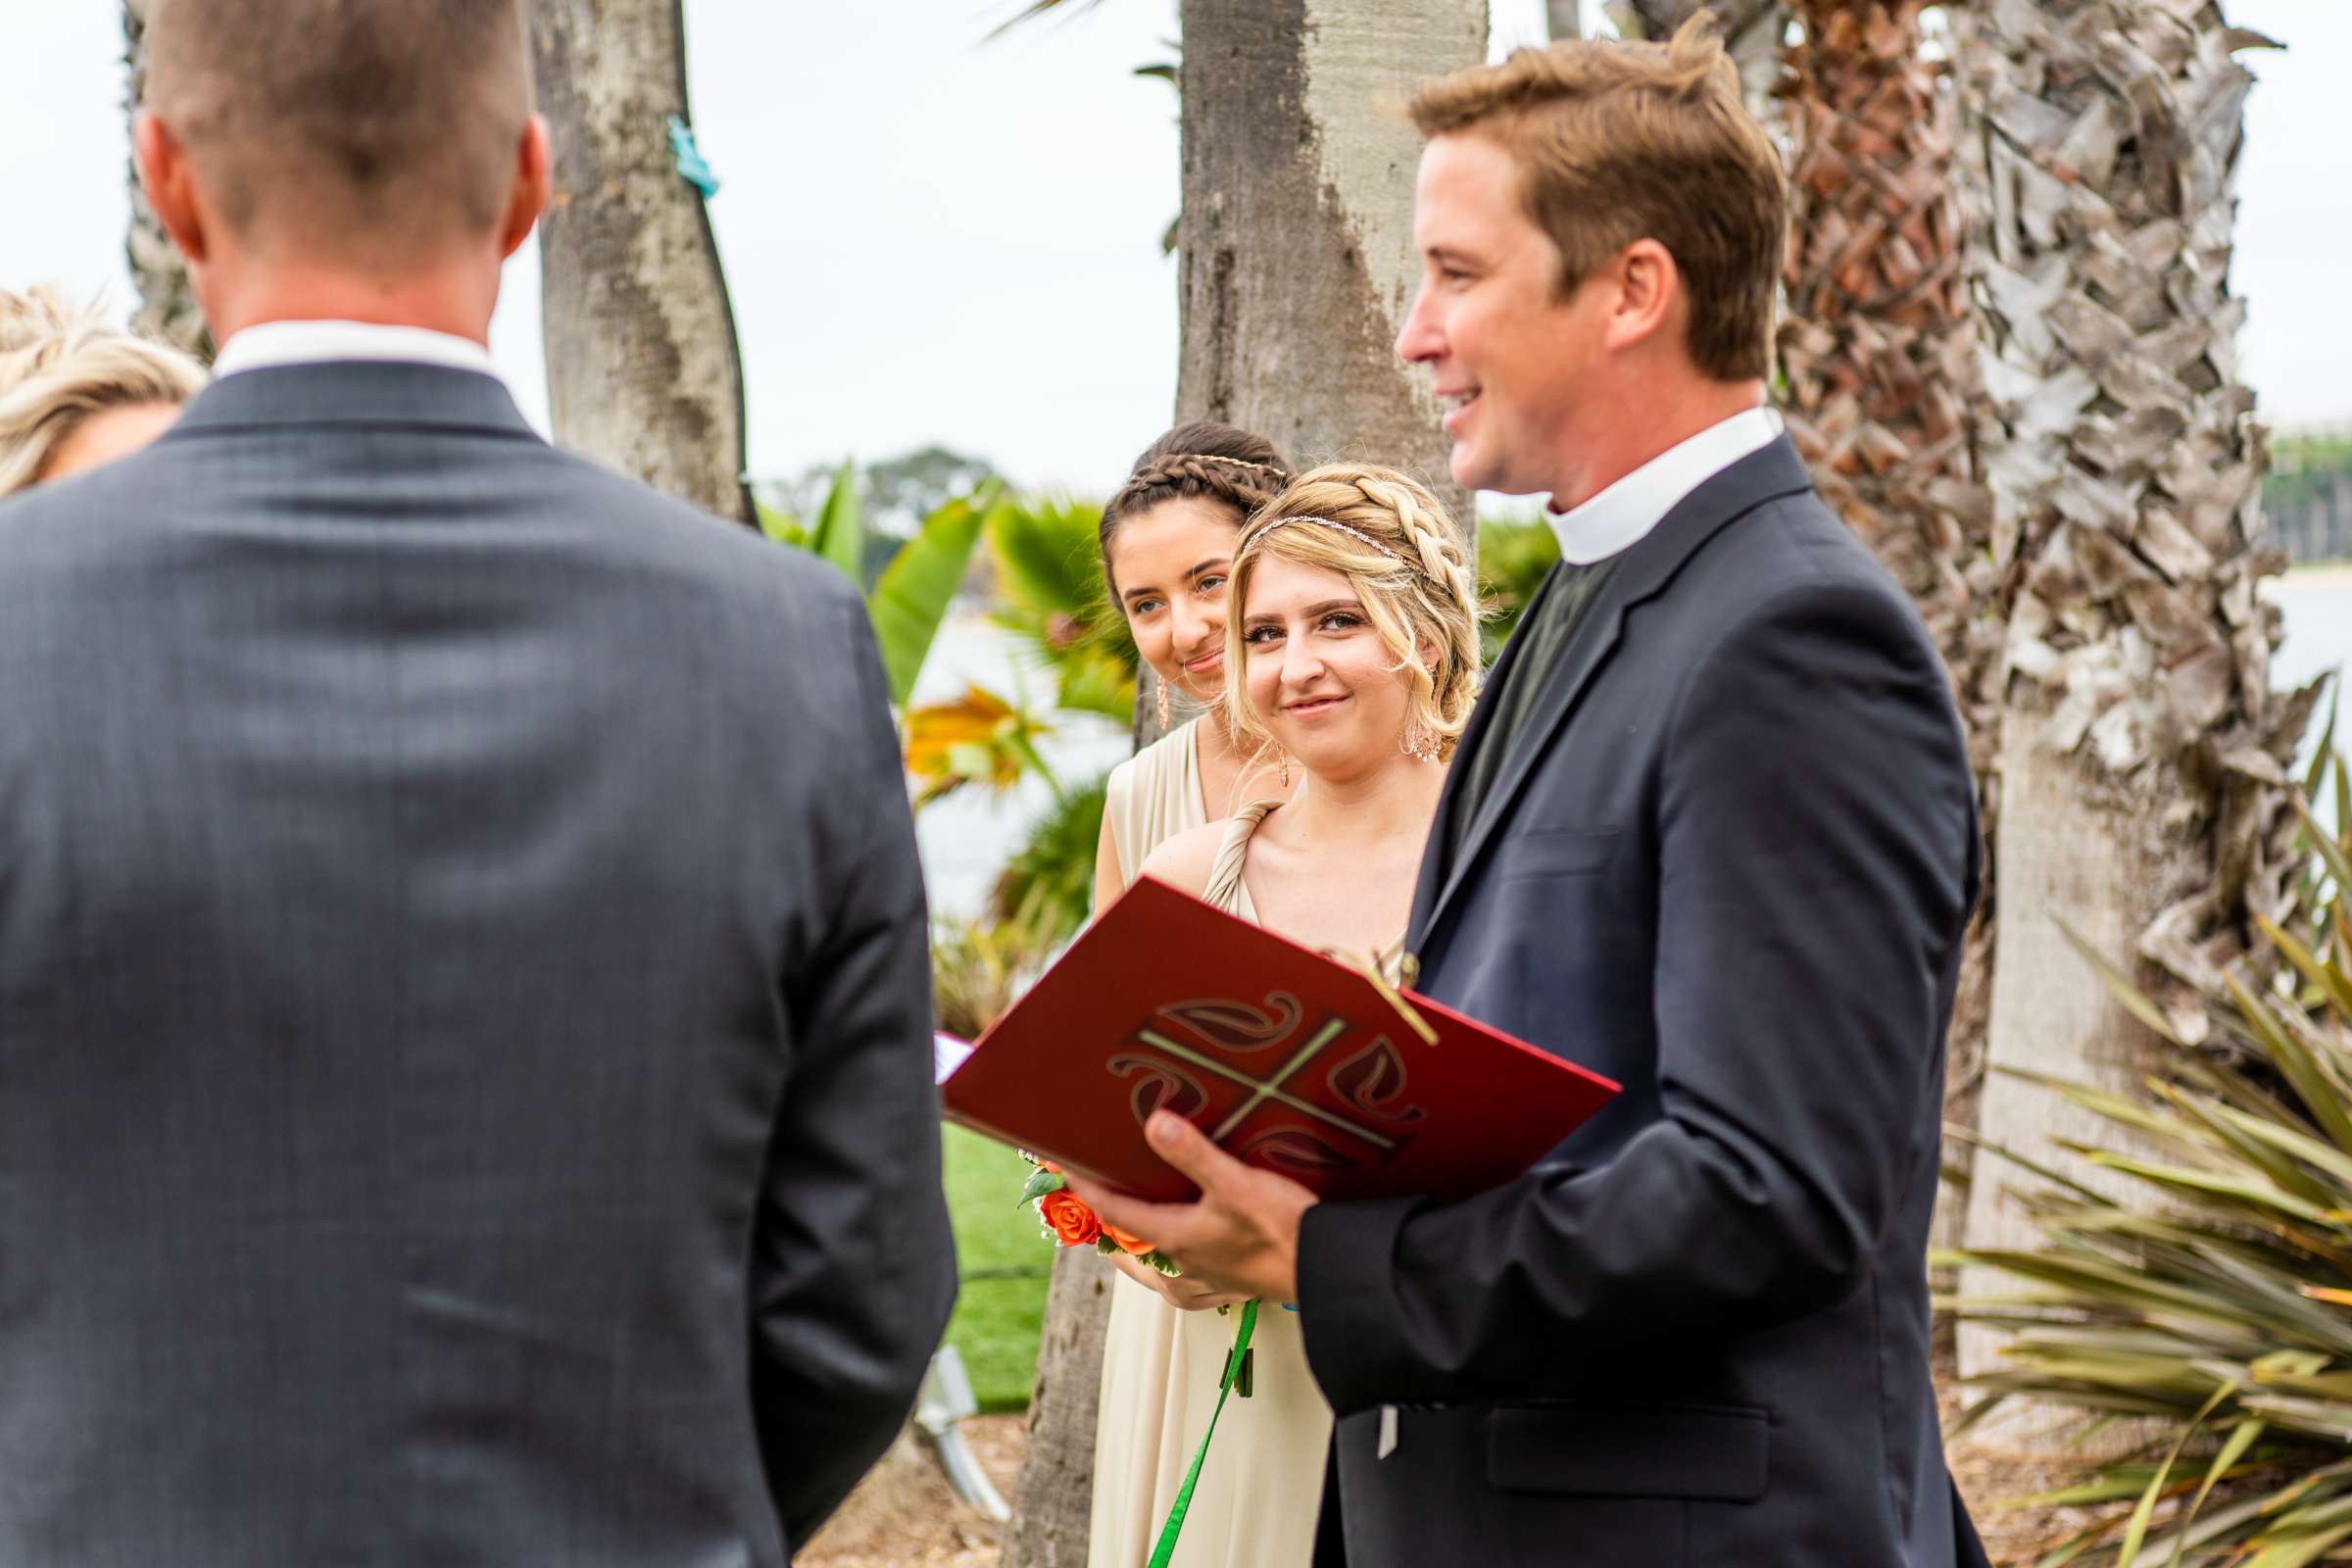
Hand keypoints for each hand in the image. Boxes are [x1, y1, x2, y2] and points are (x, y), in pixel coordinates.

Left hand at [1069, 1111, 1318, 1303]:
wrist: (1329, 1270)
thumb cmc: (1285, 1231)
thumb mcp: (1237, 1183)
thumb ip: (1194, 1154)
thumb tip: (1154, 1124)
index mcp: (1175, 1240)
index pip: (1114, 1213)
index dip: (1087, 1188)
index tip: (1066, 1168)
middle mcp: (1182, 1267)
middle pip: (1127, 1246)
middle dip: (1106, 1223)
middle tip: (1094, 1197)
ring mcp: (1203, 1281)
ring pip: (1152, 1267)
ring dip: (1136, 1245)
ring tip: (1131, 1221)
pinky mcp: (1227, 1286)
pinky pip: (1182, 1279)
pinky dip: (1170, 1263)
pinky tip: (1182, 1250)